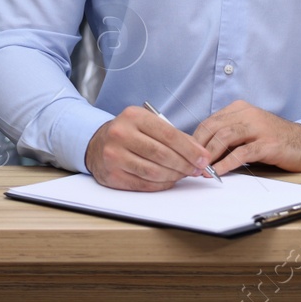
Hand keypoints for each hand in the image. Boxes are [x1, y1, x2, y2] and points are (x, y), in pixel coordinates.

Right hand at [84, 106, 214, 190]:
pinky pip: (143, 184)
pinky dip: (161, 184)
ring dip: (174, 176)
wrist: (96, 144)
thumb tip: (199, 153)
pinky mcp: (112, 175)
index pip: (169, 134)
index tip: (203, 158)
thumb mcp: (147, 124)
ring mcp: (114, 156)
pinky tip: (169, 181)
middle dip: (185, 164)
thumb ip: (173, 135)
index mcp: (134, 117)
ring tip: (184, 175)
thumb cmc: (128, 133)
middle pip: (162, 154)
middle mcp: (121, 134)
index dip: (190, 149)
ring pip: (154, 171)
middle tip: (197, 169)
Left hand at [193, 100, 300, 174]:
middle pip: (213, 128)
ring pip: (225, 137)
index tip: (186, 156)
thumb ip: (228, 136)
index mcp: (240, 109)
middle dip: (198, 148)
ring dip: (210, 155)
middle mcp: (248, 114)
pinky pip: (242, 153)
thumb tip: (200, 152)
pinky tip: (218, 173)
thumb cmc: (273, 139)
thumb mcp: (248, 131)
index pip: (209, 122)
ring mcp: (259, 127)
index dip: (195, 140)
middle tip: (190, 165)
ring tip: (201, 170)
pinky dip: (227, 163)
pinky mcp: (269, 143)